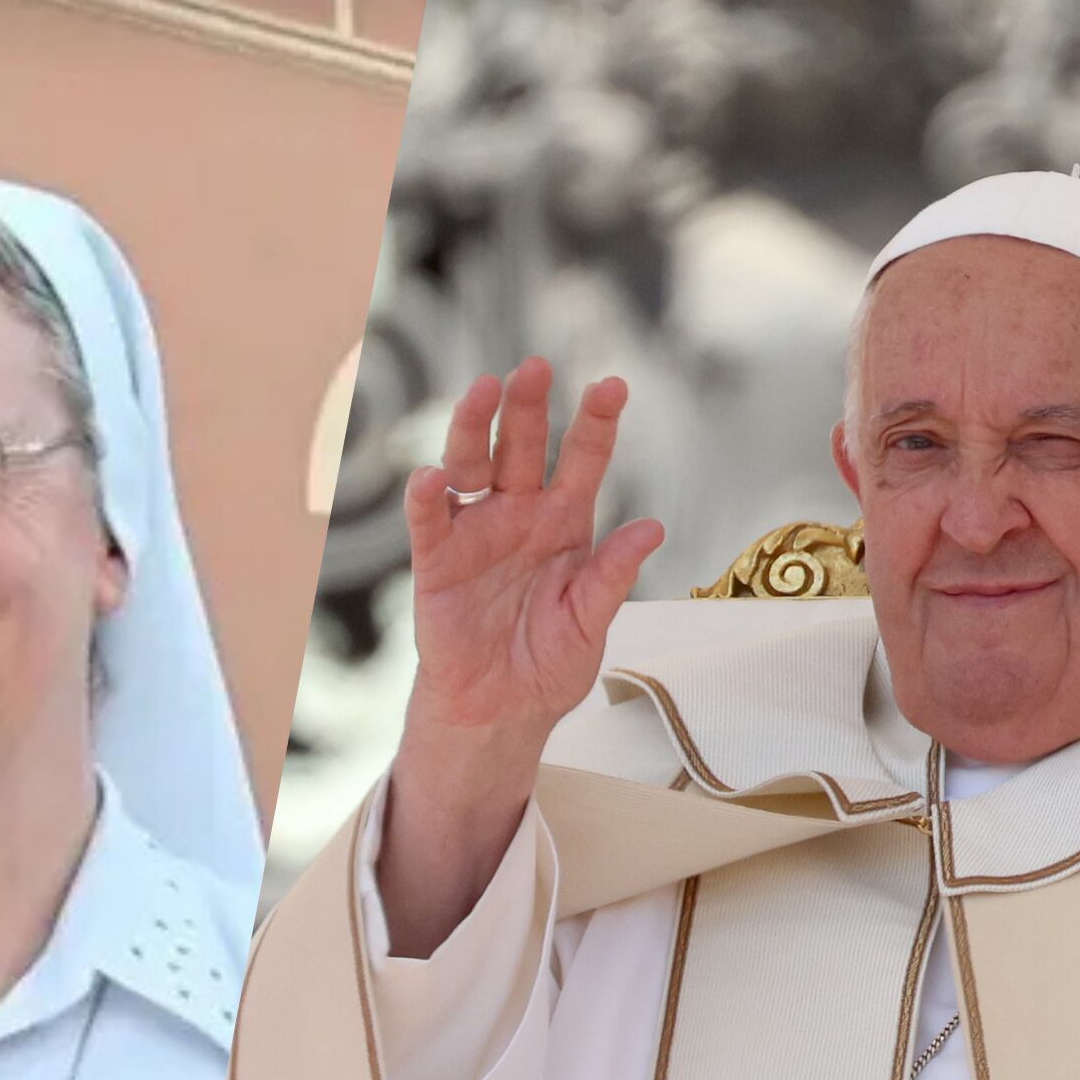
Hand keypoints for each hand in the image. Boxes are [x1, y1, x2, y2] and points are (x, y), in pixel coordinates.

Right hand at [402, 358, 662, 751]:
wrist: (501, 712)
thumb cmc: (549, 665)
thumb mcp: (592, 623)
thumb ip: (612, 576)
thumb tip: (652, 529)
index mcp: (565, 524)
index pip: (583, 460)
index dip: (595, 424)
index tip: (612, 387)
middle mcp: (518, 515)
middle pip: (522, 446)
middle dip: (528, 406)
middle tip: (535, 367)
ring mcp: (476, 533)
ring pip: (472, 465)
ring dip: (474, 426)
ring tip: (483, 391)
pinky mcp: (437, 563)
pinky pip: (429, 521)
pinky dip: (427, 497)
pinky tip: (432, 476)